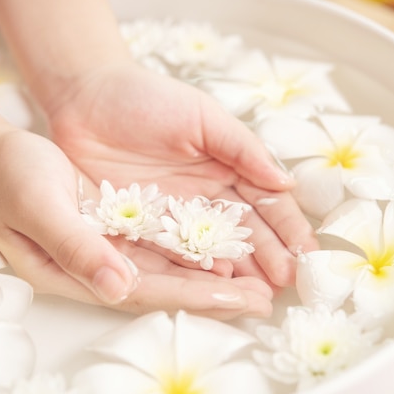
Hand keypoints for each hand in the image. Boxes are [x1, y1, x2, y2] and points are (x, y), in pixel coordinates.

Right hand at [0, 129, 273, 318]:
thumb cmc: (8, 179)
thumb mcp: (38, 206)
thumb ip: (76, 247)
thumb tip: (120, 287)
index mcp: (80, 271)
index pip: (149, 289)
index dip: (195, 295)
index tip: (238, 297)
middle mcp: (102, 265)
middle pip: (169, 285)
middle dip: (218, 294)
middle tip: (265, 299)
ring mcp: (111, 247)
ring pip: (172, 267)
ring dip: (214, 275)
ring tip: (257, 282)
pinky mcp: (118, 226)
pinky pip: (163, 243)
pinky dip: (194, 249)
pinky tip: (223, 252)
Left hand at [43, 62, 318, 287]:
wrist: (86, 99)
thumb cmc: (147, 98)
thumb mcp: (202, 116)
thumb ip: (242, 148)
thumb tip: (286, 183)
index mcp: (227, 168)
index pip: (265, 202)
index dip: (287, 227)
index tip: (307, 253)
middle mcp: (206, 196)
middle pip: (244, 232)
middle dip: (270, 257)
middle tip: (288, 284)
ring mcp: (175, 215)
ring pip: (213, 249)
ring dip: (238, 272)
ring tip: (259, 296)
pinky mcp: (142, 227)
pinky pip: (170, 253)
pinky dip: (193, 271)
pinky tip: (213, 286)